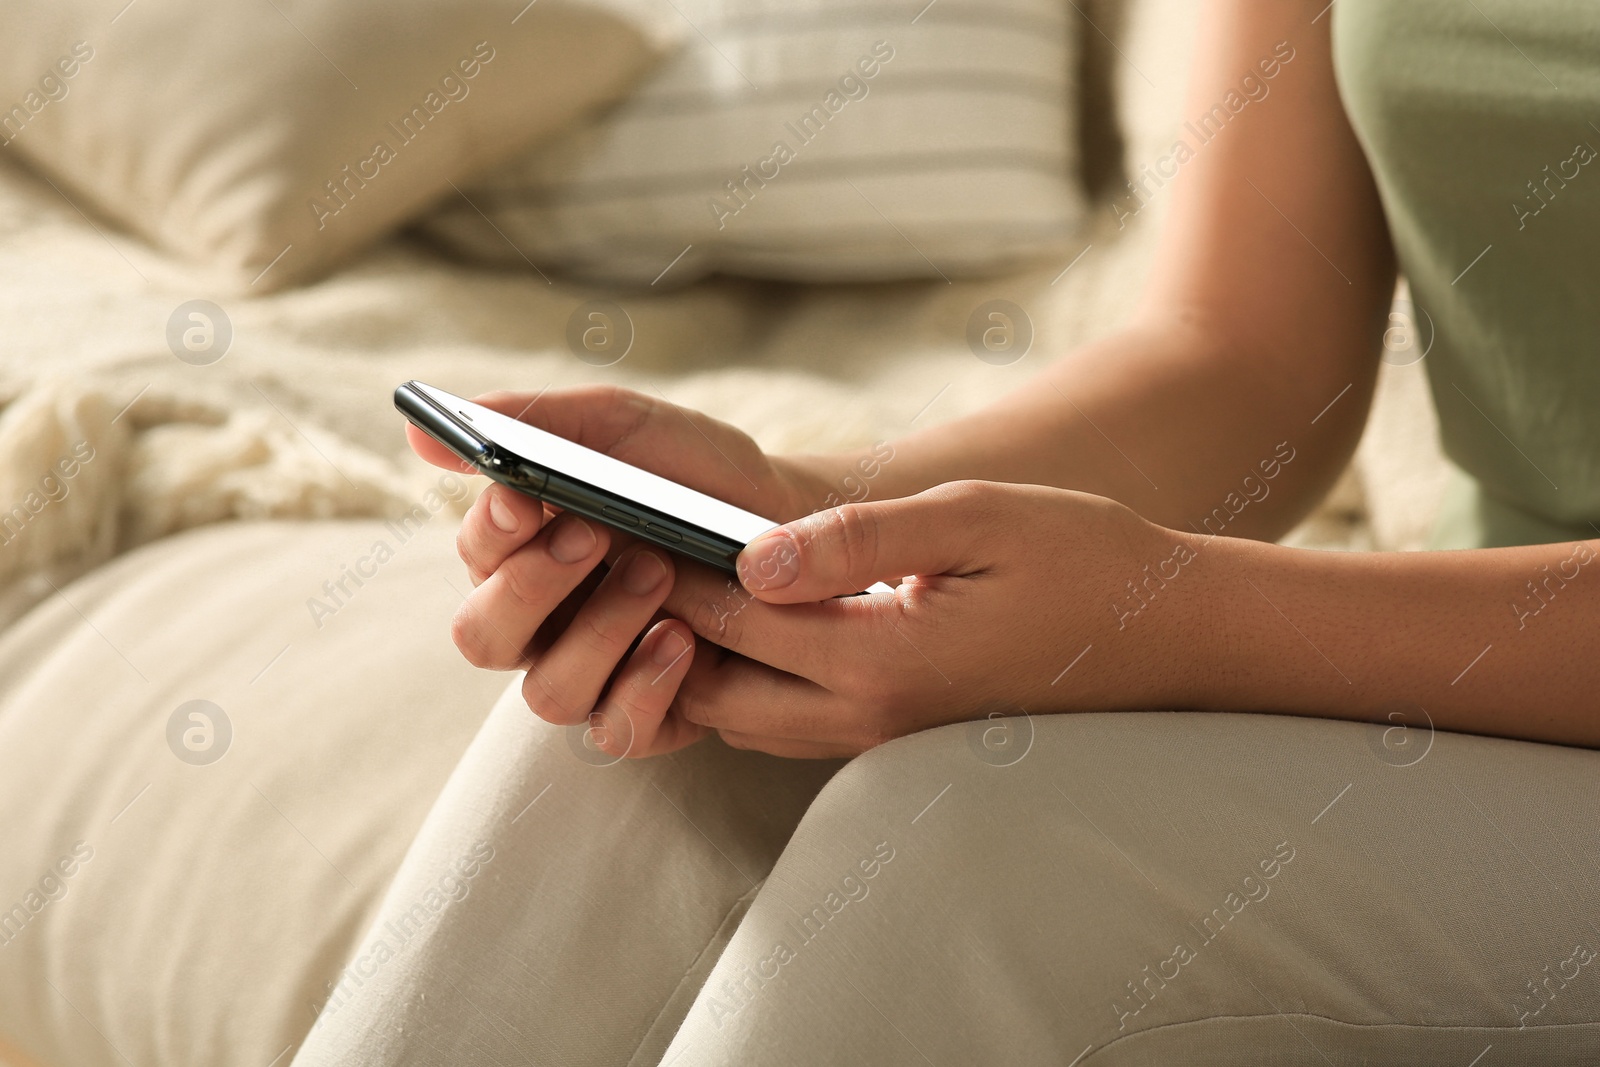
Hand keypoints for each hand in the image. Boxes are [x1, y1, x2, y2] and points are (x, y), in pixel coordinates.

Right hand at [407, 385, 855, 754]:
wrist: (797, 526)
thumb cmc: (698, 477)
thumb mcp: (624, 430)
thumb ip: (532, 425)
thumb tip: (419, 438)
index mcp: (523, 554)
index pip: (473, 556)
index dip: (488, 531)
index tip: (523, 499)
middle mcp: (544, 624)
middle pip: (483, 636)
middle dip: (530, 587)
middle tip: (592, 535)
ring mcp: (593, 676)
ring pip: (548, 691)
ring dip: (597, 632)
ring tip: (658, 574)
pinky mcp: (647, 717)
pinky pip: (615, 730)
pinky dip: (642, 688)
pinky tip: (681, 639)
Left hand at [599, 480, 1213, 757]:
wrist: (1164, 634)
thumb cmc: (1079, 557)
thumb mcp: (974, 518)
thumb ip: (858, 538)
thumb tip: (750, 556)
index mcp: (879, 661)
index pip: (726, 619)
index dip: (663, 562)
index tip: (618, 509)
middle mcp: (864, 717)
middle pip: (709, 685)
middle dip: (659, 619)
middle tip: (628, 542)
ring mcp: (875, 737)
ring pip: (736, 715)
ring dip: (695, 652)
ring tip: (671, 569)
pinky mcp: (888, 734)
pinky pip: (781, 721)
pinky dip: (740, 675)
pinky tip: (742, 612)